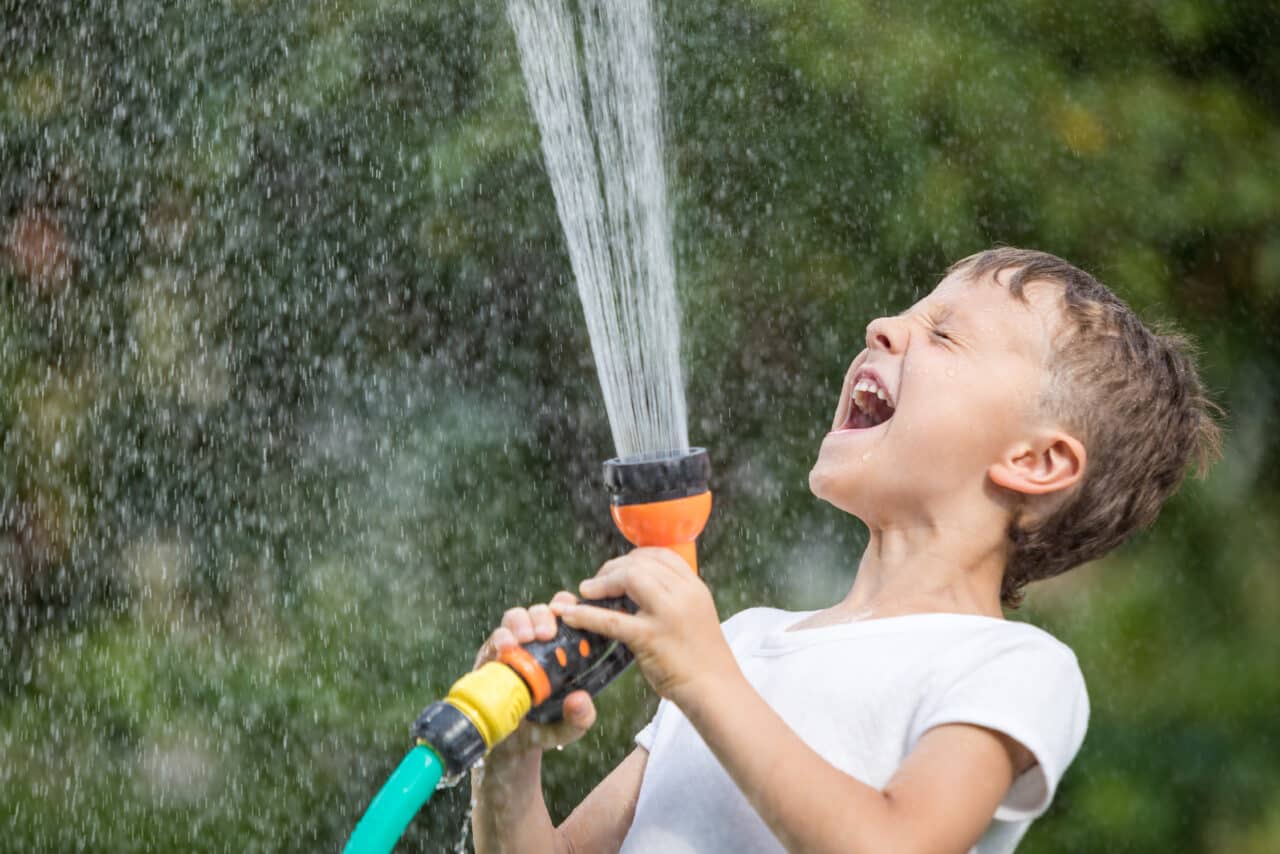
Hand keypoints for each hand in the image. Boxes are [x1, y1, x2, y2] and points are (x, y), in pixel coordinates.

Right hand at [472, 592, 596, 761]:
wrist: (506, 748)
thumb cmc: (542, 731)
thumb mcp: (566, 730)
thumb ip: (579, 718)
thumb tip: (580, 699)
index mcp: (563, 652)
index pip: (569, 617)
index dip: (570, 607)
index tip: (574, 612)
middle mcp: (538, 644)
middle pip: (542, 611)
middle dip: (545, 615)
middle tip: (547, 633)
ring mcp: (513, 648)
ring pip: (516, 617)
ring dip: (521, 622)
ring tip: (525, 638)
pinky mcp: (490, 656)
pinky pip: (495, 638)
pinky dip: (501, 638)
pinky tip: (506, 648)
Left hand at [555, 547, 737, 708]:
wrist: (715, 690)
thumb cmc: (703, 659)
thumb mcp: (696, 616)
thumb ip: (673, 599)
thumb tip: (638, 589)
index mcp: (694, 587)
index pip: (660, 555)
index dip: (634, 558)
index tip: (619, 569)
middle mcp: (683, 594)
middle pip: (640, 563)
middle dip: (612, 569)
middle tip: (596, 584)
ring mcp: (668, 614)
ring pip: (627, 579)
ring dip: (601, 583)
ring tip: (585, 593)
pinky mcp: (651, 638)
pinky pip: (611, 619)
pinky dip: (586, 614)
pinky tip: (569, 615)